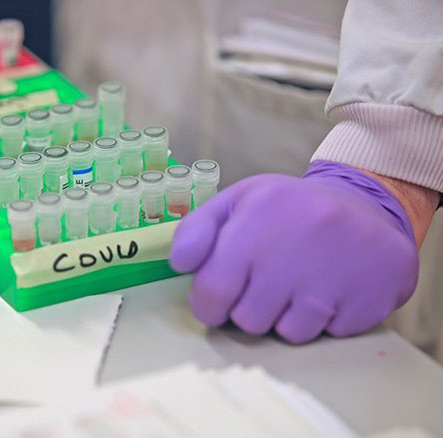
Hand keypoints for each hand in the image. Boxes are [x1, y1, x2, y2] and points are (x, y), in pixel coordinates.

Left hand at [169, 161, 430, 343]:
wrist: (367, 206)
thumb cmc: (288, 209)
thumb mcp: (238, 202)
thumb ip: (196, 230)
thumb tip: (178, 264)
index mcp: (256, 218)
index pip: (212, 291)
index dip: (209, 304)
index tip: (218, 298)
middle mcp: (294, 247)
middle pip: (248, 320)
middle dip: (249, 310)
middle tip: (265, 284)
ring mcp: (334, 275)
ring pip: (288, 333)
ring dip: (288, 317)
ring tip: (299, 283)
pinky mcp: (369, 297)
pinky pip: (328, 334)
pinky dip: (325, 319)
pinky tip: (331, 288)